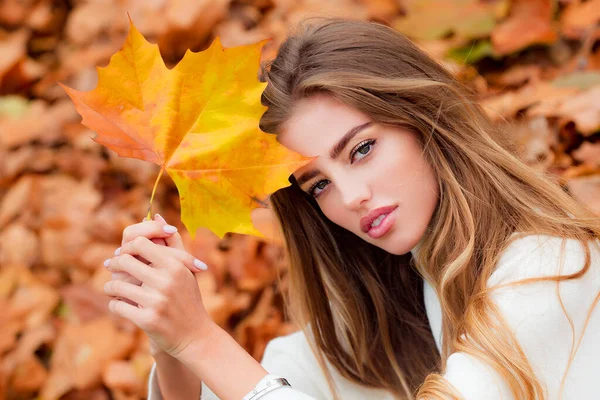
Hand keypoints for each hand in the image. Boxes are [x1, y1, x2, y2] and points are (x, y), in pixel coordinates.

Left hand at [110, 214, 185, 355]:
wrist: (195, 335)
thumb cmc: (188, 298)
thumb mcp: (185, 268)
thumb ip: (171, 242)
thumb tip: (156, 214)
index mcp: (175, 265)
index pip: (139, 243)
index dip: (127, 248)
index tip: (125, 255)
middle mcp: (166, 281)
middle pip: (124, 261)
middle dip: (114, 265)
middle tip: (112, 268)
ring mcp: (156, 301)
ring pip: (116, 284)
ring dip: (111, 286)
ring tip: (113, 288)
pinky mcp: (147, 320)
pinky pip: (117, 305)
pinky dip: (115, 304)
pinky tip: (120, 304)